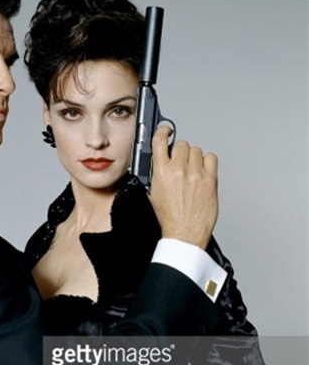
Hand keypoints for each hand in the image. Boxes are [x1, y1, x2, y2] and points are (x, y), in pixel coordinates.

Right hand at [148, 125, 217, 249]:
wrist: (184, 233)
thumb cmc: (170, 219)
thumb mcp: (154, 194)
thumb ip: (158, 174)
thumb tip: (163, 162)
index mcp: (161, 173)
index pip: (160, 141)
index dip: (163, 132)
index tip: (166, 131)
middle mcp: (179, 170)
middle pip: (182, 144)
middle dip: (180, 152)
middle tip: (180, 163)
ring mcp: (196, 174)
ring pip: (196, 150)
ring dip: (193, 158)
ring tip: (191, 171)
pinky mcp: (210, 179)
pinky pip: (211, 158)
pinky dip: (207, 162)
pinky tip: (202, 171)